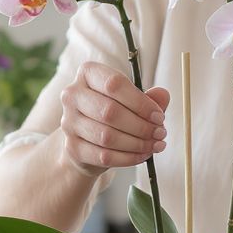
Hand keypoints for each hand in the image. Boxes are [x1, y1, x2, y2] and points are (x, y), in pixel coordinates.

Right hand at [59, 61, 169, 175]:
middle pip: (110, 111)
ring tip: (155, 145)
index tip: (159, 116)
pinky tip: (143, 155)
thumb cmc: (112, 113)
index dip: (140, 102)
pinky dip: (128, 158)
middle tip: (160, 133)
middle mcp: (73, 95)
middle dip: (141, 126)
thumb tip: (163, 95)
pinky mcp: (72, 147)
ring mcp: (69, 122)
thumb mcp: (131, 101)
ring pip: (107, 136)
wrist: (88, 140)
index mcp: (88, 74)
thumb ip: (148, 98)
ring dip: (137, 143)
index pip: (114, 84)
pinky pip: (104, 156)